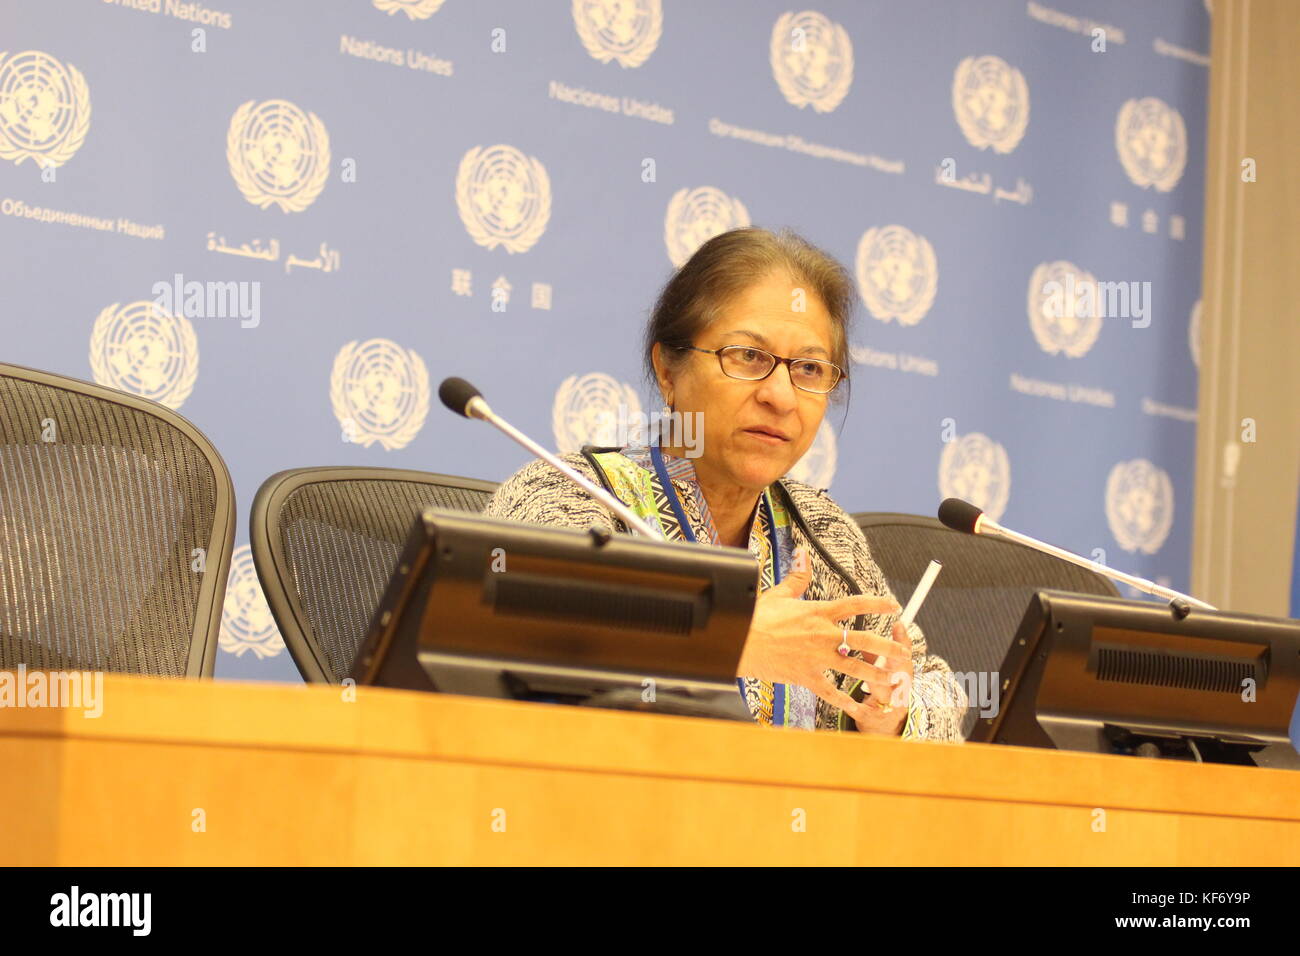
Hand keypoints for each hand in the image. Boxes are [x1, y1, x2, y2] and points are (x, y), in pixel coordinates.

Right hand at [735, 547, 906, 729]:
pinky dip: (844, 701)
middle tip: (903, 652)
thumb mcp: (779, 594)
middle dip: (888, 647)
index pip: (855, 604)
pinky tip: (857, 707)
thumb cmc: (756, 617)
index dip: (877, 604)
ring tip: (891, 679)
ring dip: (876, 674)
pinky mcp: (806, 676)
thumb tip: (803, 553)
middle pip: (864, 640)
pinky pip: (830, 692)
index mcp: (818, 611)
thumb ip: (798, 576)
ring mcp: (817, 657)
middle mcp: (823, 634)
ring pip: (855, 668)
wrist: (739, 642)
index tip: (894, 605)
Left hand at [845, 619, 913, 736]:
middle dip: (894, 661)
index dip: (903, 640)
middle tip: (883, 647)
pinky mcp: (873, 719)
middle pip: (901, 674)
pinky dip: (857, 709)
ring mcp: (888, 706)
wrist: (883, 724)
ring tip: (866, 676)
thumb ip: (873, 652)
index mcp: (901, 674)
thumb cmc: (881, 687)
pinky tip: (850, 705)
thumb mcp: (881, 670)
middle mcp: (899, 690)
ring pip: (885, 694)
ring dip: (876, 684)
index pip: (904, 654)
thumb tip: (866, 629)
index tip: (898, 622)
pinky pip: (865, 713)